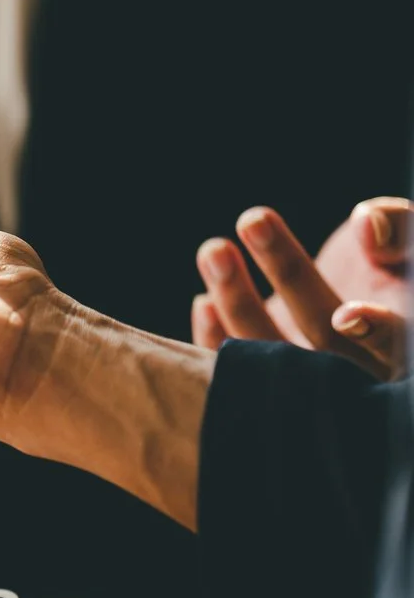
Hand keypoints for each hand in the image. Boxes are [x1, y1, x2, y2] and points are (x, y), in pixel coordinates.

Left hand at [193, 198, 409, 379]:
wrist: (351, 285)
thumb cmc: (389, 260)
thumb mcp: (405, 240)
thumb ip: (399, 227)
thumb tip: (368, 225)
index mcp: (402, 342)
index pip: (394, 343)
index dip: (374, 333)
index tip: (346, 314)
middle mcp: (358, 370)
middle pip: (323, 332)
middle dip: (289, 273)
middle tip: (254, 218)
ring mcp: (307, 378)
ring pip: (272, 351)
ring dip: (237, 301)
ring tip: (215, 250)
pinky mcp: (266, 375)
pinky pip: (237, 370)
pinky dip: (216, 339)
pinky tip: (204, 303)